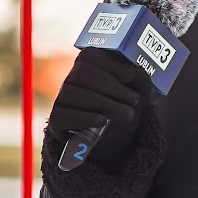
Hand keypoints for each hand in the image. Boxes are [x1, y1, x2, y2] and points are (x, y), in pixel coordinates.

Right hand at [46, 48, 153, 165]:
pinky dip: (85, 117)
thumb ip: (140, 80)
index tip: (130, 75)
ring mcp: (61, 100)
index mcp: (89, 67)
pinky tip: (102, 121)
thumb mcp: (137, 95)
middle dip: (111, 86)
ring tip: (126, 114)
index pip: (89, 55)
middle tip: (134, 100)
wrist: (113, 143)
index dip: (110, 62)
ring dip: (103, 104)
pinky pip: (63, 115)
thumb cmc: (123, 109)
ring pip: (72, 93)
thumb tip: (136, 71)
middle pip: (81, 73)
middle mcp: (71, 80)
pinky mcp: (57, 121)